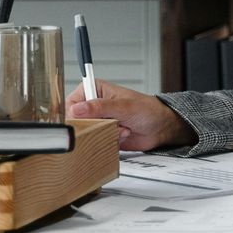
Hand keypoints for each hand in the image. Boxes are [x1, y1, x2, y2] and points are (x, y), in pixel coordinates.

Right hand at [67, 79, 197, 151]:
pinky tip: (123, 134)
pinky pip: (95, 143)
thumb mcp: (123, 106)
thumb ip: (99, 107)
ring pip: (86, 134)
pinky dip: (108, 141)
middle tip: (111, 123)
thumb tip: (77, 109)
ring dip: (104, 134)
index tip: (85, 122)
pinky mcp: (102, 134)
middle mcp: (93, 105)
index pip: (71, 104)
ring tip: (121, 127)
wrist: (160, 127)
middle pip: (76, 122)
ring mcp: (97, 121)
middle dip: (94, 127)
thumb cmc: (146, 109)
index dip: (75, 116)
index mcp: (94, 90)